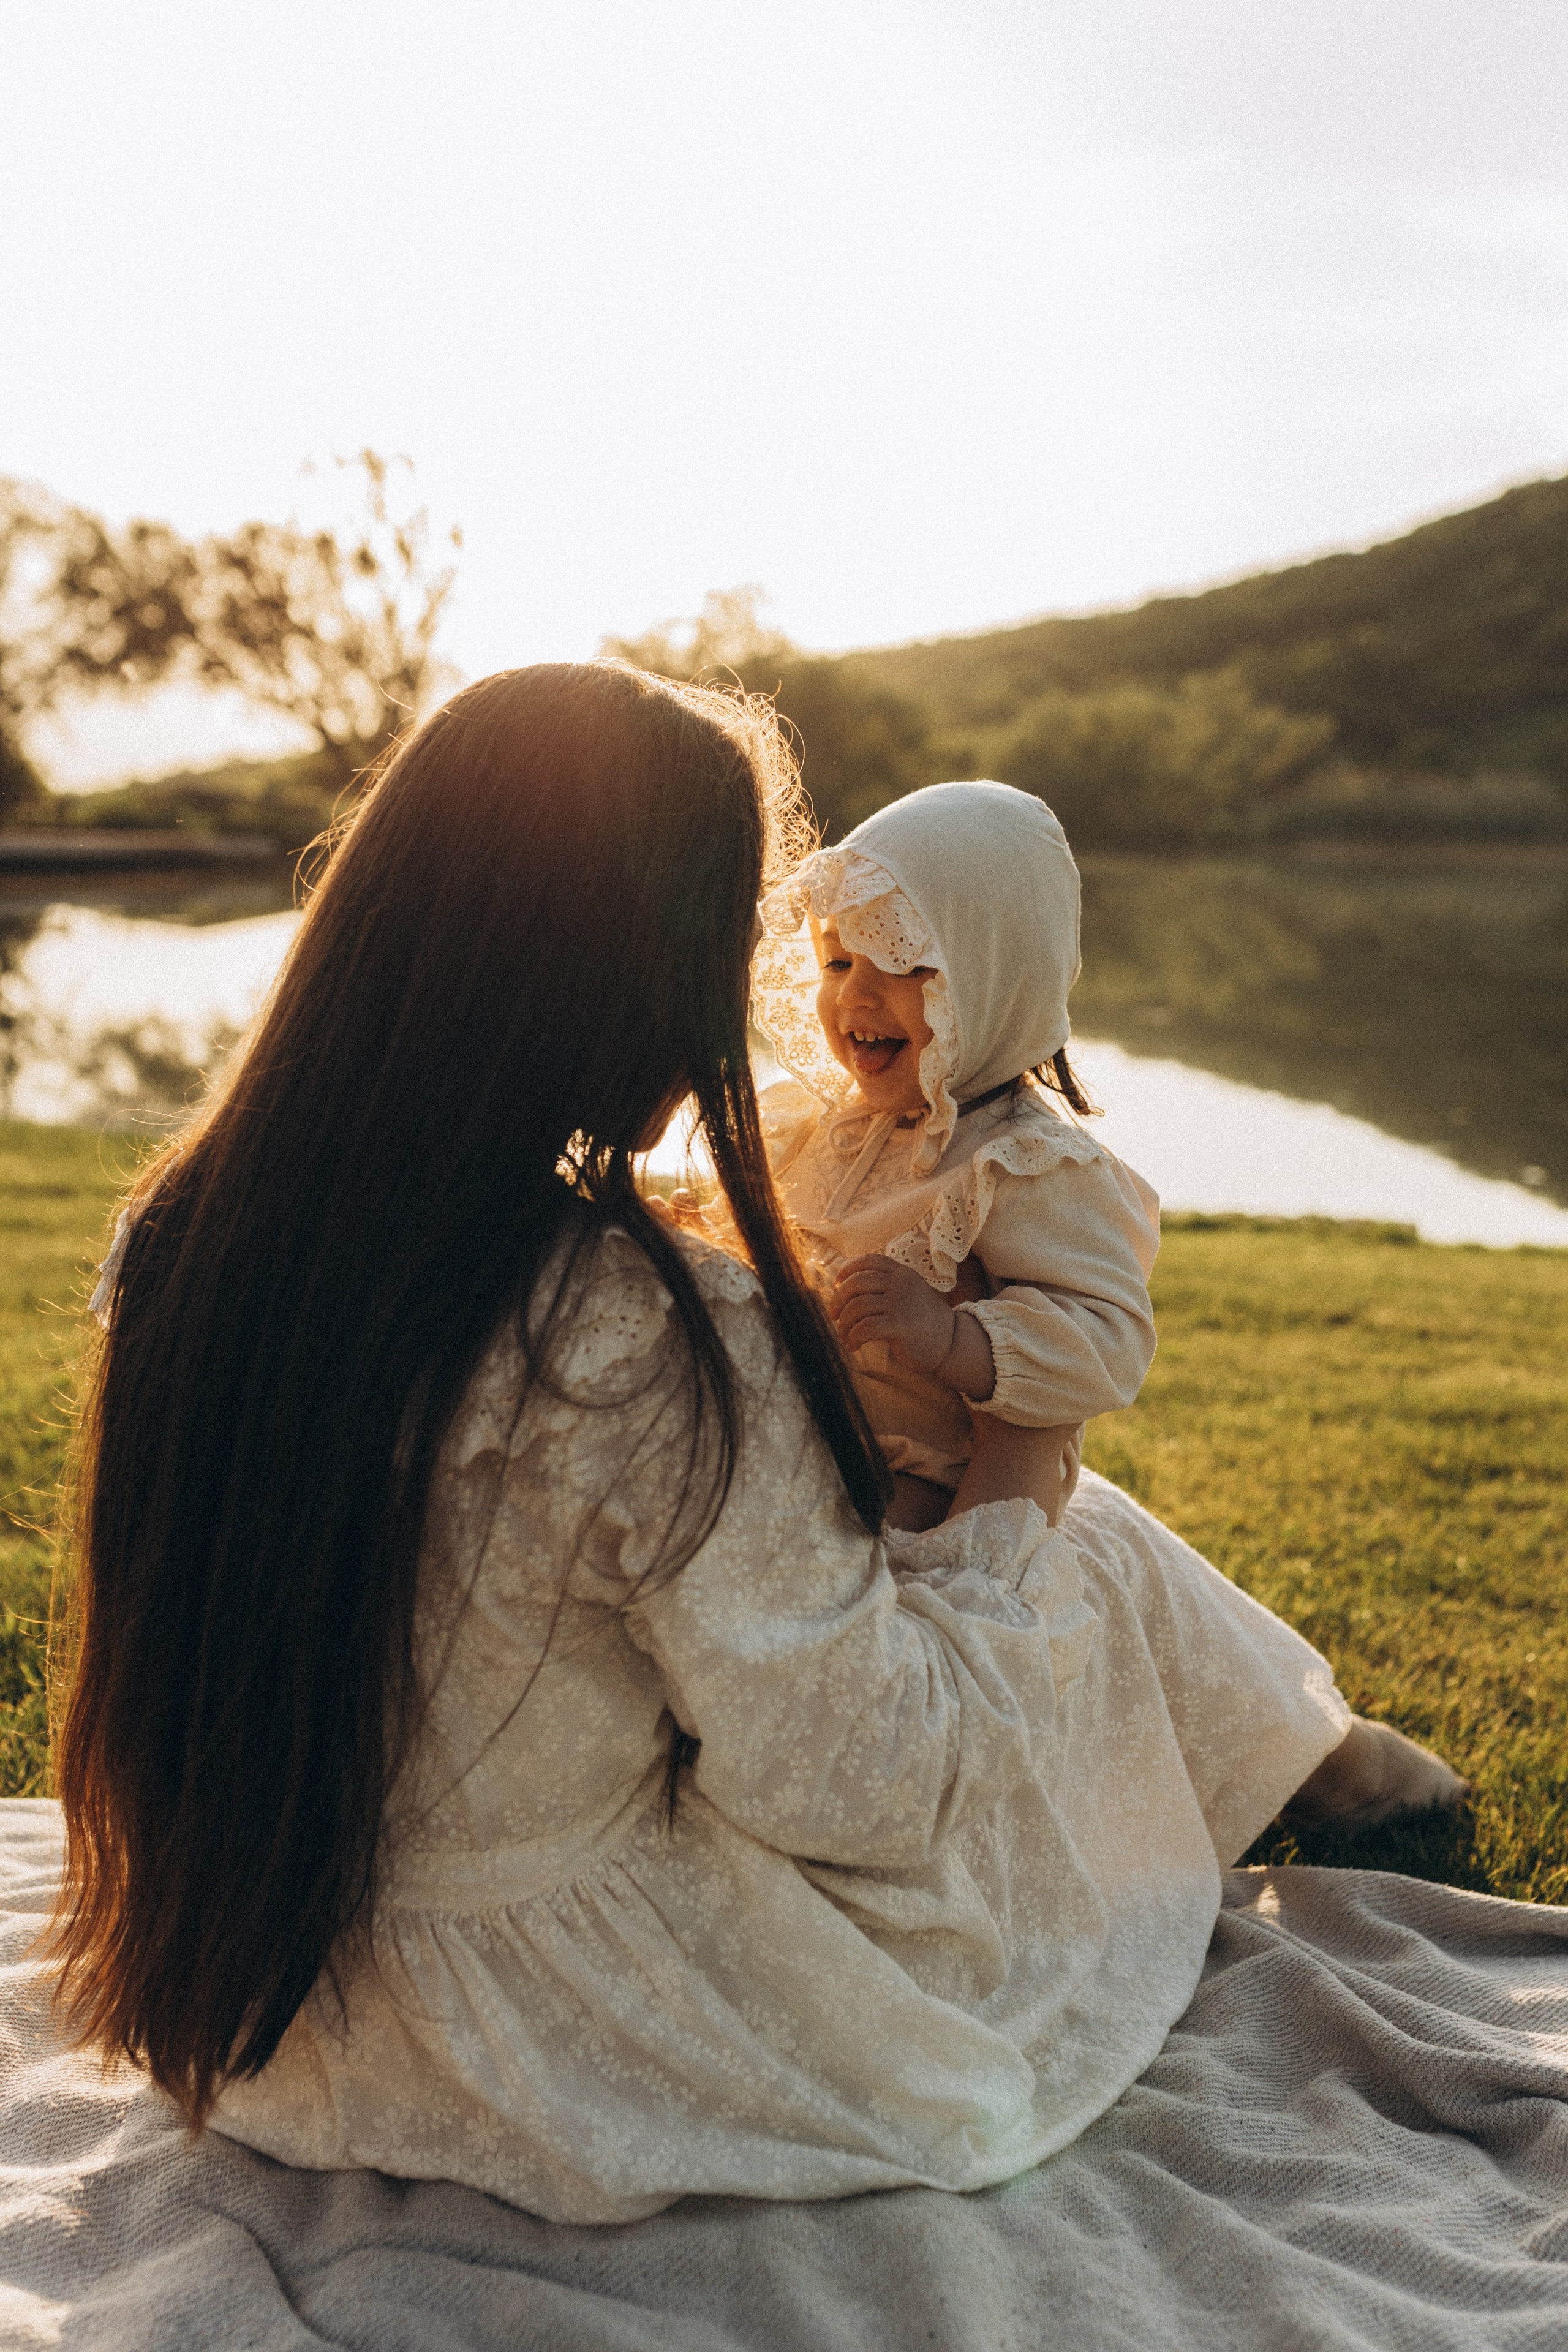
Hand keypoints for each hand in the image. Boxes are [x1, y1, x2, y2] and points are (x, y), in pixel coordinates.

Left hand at [830, 1254, 995, 1397]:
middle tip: (834, 1316)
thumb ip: (884, 1287)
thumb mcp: (907, 1294)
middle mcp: (901, 1284)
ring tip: (845, 1336)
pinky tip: (853, 1346)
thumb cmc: (922, 1321)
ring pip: (857, 1307)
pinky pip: (864, 1327)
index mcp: (902, 1273)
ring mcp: (901, 1303)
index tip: (836, 1285)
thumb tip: (843, 1288)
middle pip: (856, 1283)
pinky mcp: (900, 1325)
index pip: (869, 1261)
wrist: (949, 1343)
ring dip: (844, 1324)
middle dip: (839, 1300)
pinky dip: (853, 1337)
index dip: (848, 1270)